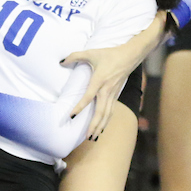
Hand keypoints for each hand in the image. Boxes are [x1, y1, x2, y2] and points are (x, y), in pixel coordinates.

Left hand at [62, 14, 165, 139]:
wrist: (130, 55)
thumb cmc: (109, 54)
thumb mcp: (91, 52)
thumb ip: (74, 56)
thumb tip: (61, 61)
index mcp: (99, 81)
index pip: (88, 97)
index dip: (79, 107)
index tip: (71, 116)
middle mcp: (106, 90)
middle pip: (100, 112)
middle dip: (94, 125)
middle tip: (86, 136)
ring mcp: (113, 94)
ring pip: (107, 114)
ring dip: (100, 127)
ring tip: (93, 137)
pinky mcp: (116, 95)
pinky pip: (111, 111)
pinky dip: (106, 121)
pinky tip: (101, 128)